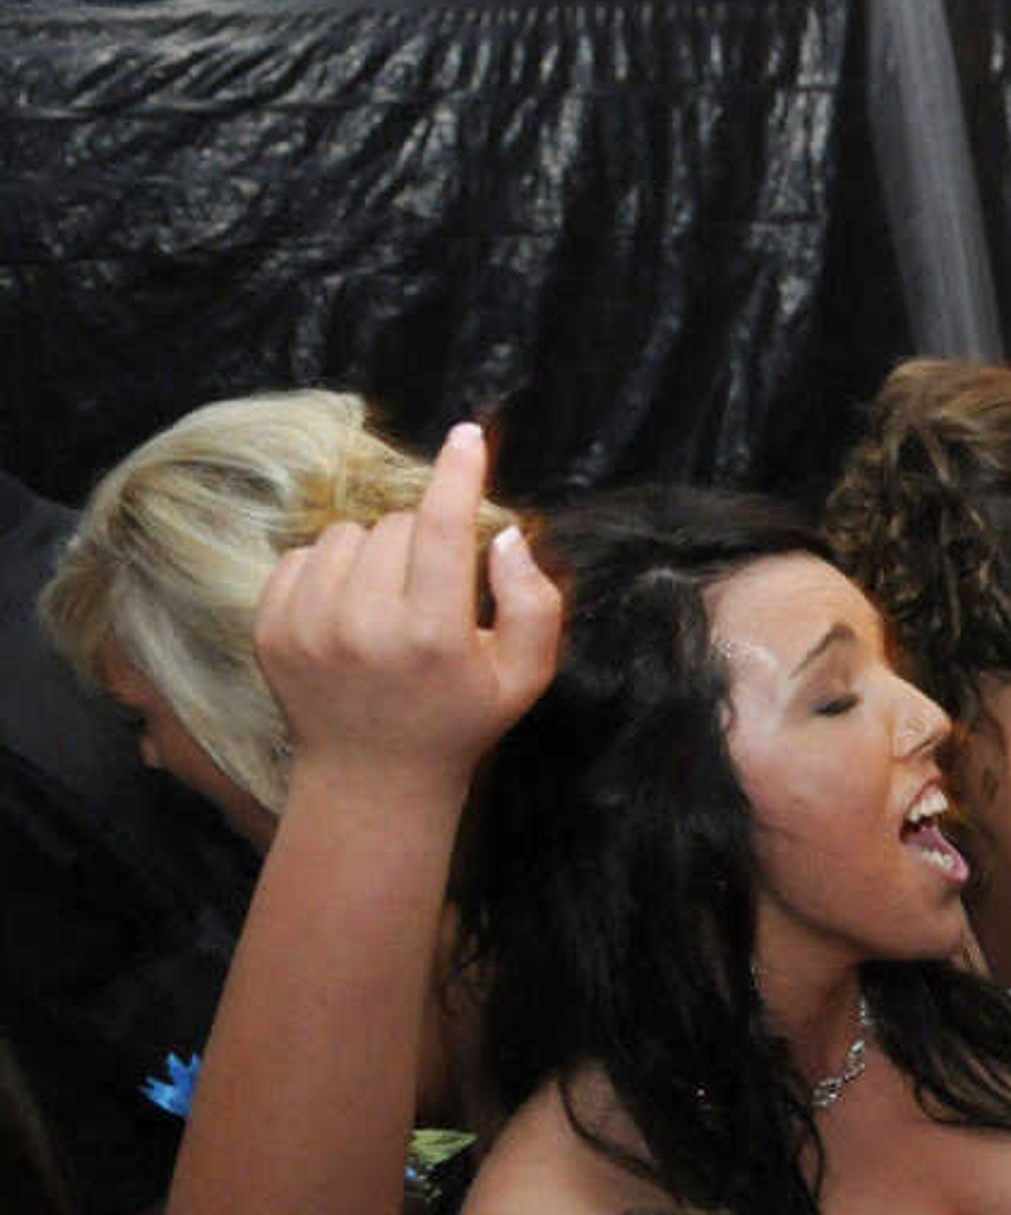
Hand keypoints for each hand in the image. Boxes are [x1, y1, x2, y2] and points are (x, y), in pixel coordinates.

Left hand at [252, 421, 558, 782]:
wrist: (371, 778)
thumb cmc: (460, 720)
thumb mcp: (526, 676)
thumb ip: (535, 603)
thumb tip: (506, 535)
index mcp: (433, 637)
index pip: (442, 528)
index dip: (458, 474)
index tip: (467, 436)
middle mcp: (364, 627)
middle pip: (397, 526)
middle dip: (423, 541)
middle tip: (434, 593)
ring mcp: (308, 627)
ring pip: (348, 534)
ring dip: (375, 553)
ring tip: (389, 602)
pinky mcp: (270, 627)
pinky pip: (303, 554)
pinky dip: (332, 570)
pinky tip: (349, 611)